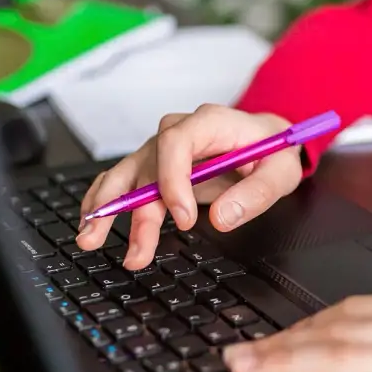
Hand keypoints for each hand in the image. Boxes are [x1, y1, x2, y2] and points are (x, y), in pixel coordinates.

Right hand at [77, 104, 302, 269]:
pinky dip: (104, 199)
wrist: (266, 140)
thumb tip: (222, 218)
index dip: (173, 181)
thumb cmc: (273, 151)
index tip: (184, 219)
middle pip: (147, 166)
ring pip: (127, 175)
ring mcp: (161, 148)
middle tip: (134, 249)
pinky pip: (122, 178)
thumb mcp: (281, 171)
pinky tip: (90, 222)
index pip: (177, 144)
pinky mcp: (154, 165)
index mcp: (209, 123)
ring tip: (91, 238)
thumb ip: (256, 194)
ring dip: (107, 207)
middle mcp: (178, 131)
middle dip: (135, 210)